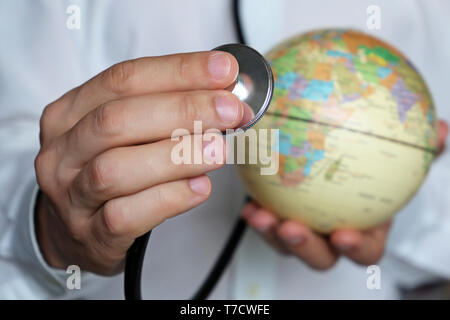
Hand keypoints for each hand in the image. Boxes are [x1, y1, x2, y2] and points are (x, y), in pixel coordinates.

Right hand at [35, 51, 250, 274]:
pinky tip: (200, 188)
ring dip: (176, 156)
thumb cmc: (110, 170)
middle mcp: (64, 151)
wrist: (78, 230)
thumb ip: (164, 111)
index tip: (223, 70)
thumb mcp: (125, 134)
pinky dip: (168, 198)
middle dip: (182, 110)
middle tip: (230, 110)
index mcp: (71, 113)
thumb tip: (224, 95)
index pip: (123, 80)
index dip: (177, 72)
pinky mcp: (90, 234)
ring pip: (117, 169)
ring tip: (219, 149)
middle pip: (118, 119)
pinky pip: (125, 215)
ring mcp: (71, 195)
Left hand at [241, 120, 447, 269]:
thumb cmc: (373, 174)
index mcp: (364, 229)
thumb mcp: (399, 160)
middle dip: (304, 247)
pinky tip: (247, 201)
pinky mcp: (279, 215)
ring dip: (271, 232)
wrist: (344, 169)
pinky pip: (266, 220)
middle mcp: (331, 234)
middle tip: (291, 228)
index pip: (365, 249)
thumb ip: (422, 150)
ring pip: (286, 242)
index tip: (344, 235)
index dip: (356, 248)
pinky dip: (256, 213)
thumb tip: (443, 131)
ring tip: (260, 214)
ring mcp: (304, 228)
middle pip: (320, 255)